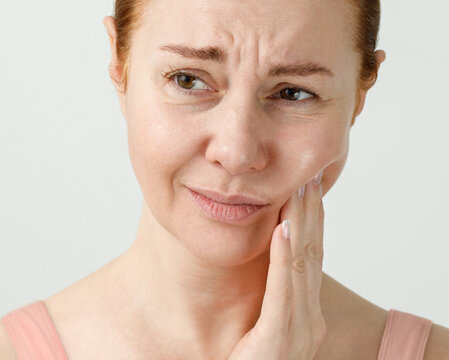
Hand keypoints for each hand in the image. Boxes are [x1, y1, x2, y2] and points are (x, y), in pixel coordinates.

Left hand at [227, 170, 326, 359]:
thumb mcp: (255, 324)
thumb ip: (262, 295)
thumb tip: (253, 253)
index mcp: (302, 315)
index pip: (309, 259)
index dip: (310, 222)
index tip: (308, 187)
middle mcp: (307, 322)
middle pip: (311, 257)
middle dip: (311, 215)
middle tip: (310, 175)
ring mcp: (297, 334)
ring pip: (302, 268)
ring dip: (302, 226)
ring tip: (300, 192)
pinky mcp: (277, 344)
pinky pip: (284, 294)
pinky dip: (286, 260)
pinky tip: (284, 231)